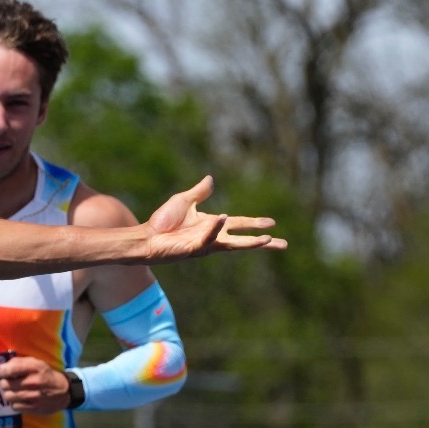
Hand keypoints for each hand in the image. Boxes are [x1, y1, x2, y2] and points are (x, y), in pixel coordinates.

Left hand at [0, 356, 71, 412]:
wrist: (65, 391)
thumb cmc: (46, 375)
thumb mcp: (36, 363)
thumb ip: (18, 362)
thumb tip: (1, 367)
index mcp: (34, 368)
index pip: (8, 370)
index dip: (3, 371)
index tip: (5, 373)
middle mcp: (33, 382)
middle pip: (5, 384)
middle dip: (6, 383)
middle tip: (11, 383)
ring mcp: (34, 396)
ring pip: (8, 397)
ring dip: (10, 394)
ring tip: (15, 391)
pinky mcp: (34, 408)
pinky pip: (15, 407)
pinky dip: (16, 403)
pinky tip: (21, 399)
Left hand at [145, 176, 285, 260]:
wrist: (145, 236)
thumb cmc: (162, 222)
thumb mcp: (184, 201)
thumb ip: (199, 192)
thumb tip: (210, 178)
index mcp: (212, 225)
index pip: (239, 224)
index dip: (254, 224)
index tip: (272, 224)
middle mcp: (212, 237)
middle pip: (243, 240)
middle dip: (262, 241)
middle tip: (282, 244)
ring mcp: (204, 244)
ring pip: (232, 245)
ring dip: (250, 242)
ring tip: (268, 240)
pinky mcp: (193, 248)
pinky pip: (208, 238)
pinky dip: (215, 228)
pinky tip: (224, 218)